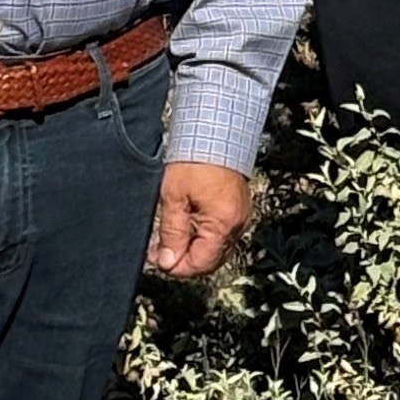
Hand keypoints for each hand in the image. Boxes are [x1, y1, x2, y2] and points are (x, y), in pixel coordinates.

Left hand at [147, 160, 253, 278]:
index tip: (159, 261)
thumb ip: (171, 233)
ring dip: (193, 250)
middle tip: (160, 253)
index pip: (200, 263)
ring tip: (170, 240)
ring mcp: (240, 218)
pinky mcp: (238, 210)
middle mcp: (237, 225)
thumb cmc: (196, 158)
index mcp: (223, 224)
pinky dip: (204, 238)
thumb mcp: (173, 197)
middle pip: (211, 260)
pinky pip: (222, 236)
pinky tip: (187, 229)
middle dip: (184, 261)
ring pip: (216, 249)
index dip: (177, 267)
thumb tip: (168, 261)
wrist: (215, 132)